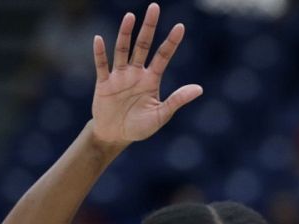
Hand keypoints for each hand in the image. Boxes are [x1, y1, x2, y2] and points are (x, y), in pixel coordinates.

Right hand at [91, 4, 201, 147]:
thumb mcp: (161, 115)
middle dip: (149, 27)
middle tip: (154, 7)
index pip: (163, 56)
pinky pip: (102, 65)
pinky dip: (100, 53)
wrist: (115, 135)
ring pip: (123, 50)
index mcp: (152, 80)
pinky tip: (99, 39)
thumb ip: (177, 100)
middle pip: (143, 45)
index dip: (171, 42)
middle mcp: (136, 73)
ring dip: (125, 34)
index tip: (180, 26)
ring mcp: (119, 76)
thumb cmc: (140, 126)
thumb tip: (199, 88)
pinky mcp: (103, 83)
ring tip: (130, 17)